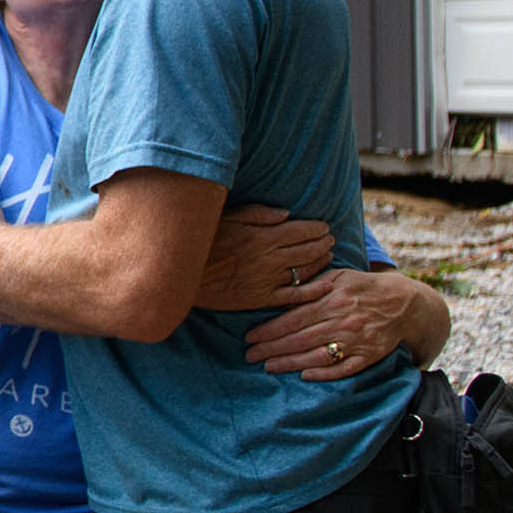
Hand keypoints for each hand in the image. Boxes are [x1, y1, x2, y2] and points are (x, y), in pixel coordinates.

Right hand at [195, 204, 332, 309]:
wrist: (181, 275)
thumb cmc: (203, 243)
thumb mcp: (227, 218)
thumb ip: (258, 214)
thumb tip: (286, 214)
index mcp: (263, 236)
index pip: (301, 230)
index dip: (317, 228)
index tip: (325, 226)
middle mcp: (270, 258)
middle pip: (307, 249)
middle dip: (322, 243)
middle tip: (330, 239)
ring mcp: (267, 280)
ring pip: (304, 270)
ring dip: (320, 261)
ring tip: (328, 255)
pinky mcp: (261, 298)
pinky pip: (294, 295)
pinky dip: (313, 291)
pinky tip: (325, 285)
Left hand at [246, 268, 422, 379]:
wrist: (405, 302)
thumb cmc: (364, 287)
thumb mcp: (339, 276)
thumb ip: (312, 285)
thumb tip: (283, 295)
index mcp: (333, 300)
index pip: (293, 319)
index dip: (269, 330)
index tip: (250, 337)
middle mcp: (343, 321)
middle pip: (300, 339)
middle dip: (271, 348)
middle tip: (250, 355)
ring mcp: (357, 340)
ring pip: (318, 356)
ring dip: (290, 363)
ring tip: (268, 366)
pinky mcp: (369, 355)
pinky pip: (345, 369)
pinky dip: (324, 373)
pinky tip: (305, 375)